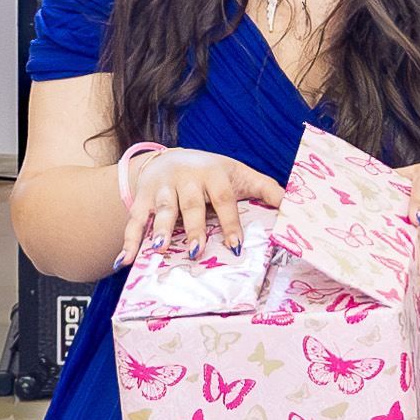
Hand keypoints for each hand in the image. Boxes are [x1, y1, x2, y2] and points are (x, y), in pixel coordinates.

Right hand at [115, 144, 280, 264]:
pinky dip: (128, 241)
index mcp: (213, 173)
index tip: (234, 247)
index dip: (229, 222)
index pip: (223, 199)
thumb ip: (266, 189)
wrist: (172, 158)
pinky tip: (124, 261)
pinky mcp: (142, 199)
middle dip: (192, 228)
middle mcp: (185, 178)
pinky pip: (134, 221)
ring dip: (159, 230)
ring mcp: (162, 189)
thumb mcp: (240, 175)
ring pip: (161, 210)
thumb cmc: (213, 173)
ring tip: (158, 250)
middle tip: (195, 251)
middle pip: (190, 205)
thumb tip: (295, 204)